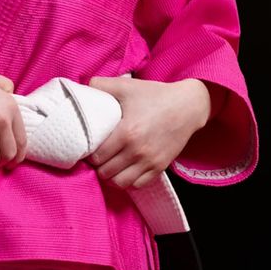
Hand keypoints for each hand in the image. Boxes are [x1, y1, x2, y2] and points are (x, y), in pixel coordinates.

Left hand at [85, 76, 211, 189]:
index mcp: (126, 132)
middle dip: (97, 166)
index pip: (98, 156)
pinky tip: (123, 170)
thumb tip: (83, 87)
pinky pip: (139, 185)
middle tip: (95, 157)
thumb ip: (100, 84)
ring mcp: (150, 161)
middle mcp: (137, 151)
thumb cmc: (154, 95)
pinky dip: (128, 181)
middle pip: (106, 172)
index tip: (87, 148)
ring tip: (108, 165)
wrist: (187, 106)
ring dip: (111, 177)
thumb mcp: (125, 85)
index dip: (88, 154)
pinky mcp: (160, 167)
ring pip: (121, 183)